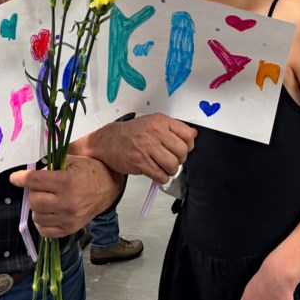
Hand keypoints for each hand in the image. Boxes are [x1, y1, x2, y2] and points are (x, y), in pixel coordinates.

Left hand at [9, 155, 123, 237]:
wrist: (108, 188)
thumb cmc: (90, 172)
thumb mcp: (72, 160)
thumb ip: (50, 164)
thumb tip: (30, 171)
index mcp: (67, 182)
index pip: (34, 181)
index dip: (20, 178)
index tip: (15, 178)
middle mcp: (67, 203)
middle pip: (33, 200)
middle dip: (32, 192)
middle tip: (40, 187)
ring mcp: (68, 219)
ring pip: (36, 216)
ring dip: (37, 206)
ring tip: (46, 199)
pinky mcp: (69, 229)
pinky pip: (44, 231)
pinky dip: (41, 222)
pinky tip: (47, 212)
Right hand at [73, 113, 196, 183]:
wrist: (107, 141)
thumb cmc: (130, 133)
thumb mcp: (152, 122)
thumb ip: (172, 128)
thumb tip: (192, 135)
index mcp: (160, 121)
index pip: (188, 134)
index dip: (189, 144)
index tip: (185, 148)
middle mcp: (154, 133)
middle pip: (182, 151)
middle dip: (180, 159)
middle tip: (173, 159)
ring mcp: (147, 148)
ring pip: (173, 165)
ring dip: (171, 170)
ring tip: (165, 167)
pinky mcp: (140, 162)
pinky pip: (161, 175)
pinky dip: (162, 177)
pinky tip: (157, 172)